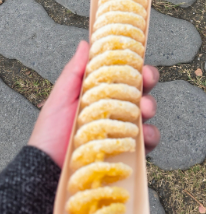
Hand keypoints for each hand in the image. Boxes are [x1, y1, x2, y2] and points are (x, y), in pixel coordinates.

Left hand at [28, 41, 160, 167]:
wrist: (47, 169)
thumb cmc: (50, 134)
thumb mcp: (59, 98)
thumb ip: (74, 72)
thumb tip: (86, 44)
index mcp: (101, 95)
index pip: (125, 77)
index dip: (137, 68)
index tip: (141, 64)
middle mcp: (115, 111)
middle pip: (141, 91)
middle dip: (149, 85)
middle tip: (145, 84)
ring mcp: (123, 130)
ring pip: (148, 114)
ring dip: (150, 108)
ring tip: (143, 112)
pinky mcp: (127, 150)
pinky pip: (147, 141)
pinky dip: (150, 136)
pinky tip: (143, 136)